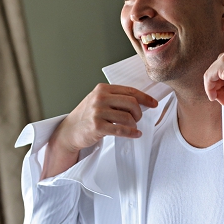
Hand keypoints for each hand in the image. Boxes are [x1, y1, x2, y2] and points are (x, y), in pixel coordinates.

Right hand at [42, 83, 157, 178]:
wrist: (69, 131)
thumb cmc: (87, 116)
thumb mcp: (99, 101)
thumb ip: (116, 99)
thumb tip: (142, 102)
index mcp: (102, 89)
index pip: (130, 91)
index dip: (145, 98)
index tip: (154, 104)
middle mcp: (99, 98)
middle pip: (132, 103)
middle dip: (139, 113)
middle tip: (137, 119)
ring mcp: (97, 112)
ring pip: (128, 117)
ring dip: (134, 124)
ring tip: (132, 127)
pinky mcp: (97, 126)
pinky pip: (122, 130)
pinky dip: (132, 133)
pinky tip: (135, 134)